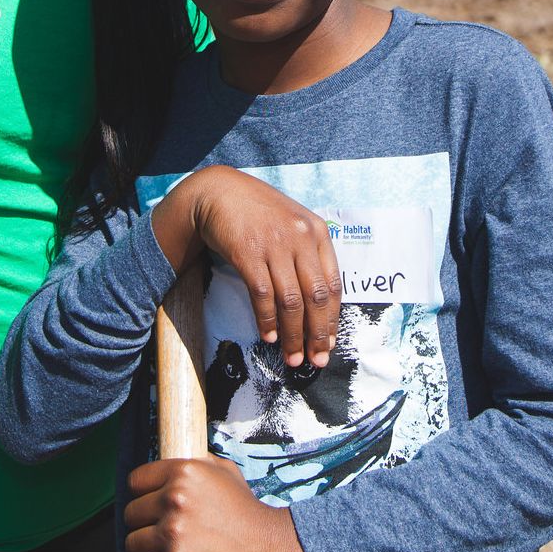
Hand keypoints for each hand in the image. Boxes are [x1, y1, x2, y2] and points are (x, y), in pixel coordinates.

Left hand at [124, 456, 310, 551]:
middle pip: (130, 513)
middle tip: (157, 531)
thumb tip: (175, 455)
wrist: (269, 547)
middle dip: (141, 523)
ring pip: (132, 543)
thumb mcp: (226, 471)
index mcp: (183, 471)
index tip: (148, 504)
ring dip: (143, 549)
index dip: (141, 494)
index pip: (136, 481)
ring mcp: (173, 532)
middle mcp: (174, 499)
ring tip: (160, 551)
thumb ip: (197, 462)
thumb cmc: (246, 509)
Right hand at [152, 166, 341, 368]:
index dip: (332, 319)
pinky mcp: (248, 252)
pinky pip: (263, 294)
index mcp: (317, 232)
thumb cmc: (258, 212)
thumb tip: (317, 306)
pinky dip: (267, 319)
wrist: (219, 191)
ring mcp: (275, 244)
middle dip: (317, 334)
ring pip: (291, 301)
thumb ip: (307, 255)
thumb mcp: (292, 224)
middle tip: (316, 360)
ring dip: (293, 334)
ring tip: (292, 357)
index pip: (333, 284)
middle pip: (316, 297)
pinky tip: (267, 336)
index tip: (329, 343)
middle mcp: (300, 238)